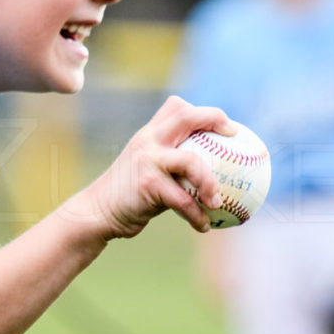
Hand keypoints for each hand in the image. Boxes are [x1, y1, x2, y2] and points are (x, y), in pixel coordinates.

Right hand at [82, 96, 233, 237]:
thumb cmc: (130, 194)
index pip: (177, 107)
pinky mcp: (148, 184)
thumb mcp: (146, 169)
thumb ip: (171, 163)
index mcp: (150, 134)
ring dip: (211, 182)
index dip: (205, 112)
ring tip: (219, 201)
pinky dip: (197, 215)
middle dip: (214, 119)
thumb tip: (214, 172)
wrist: (98, 211)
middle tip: (234, 138)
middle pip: (185, 117)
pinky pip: (183, 200)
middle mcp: (148, 140)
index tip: (228, 128)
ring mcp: (148, 160)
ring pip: (191, 162)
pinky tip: (204, 226)